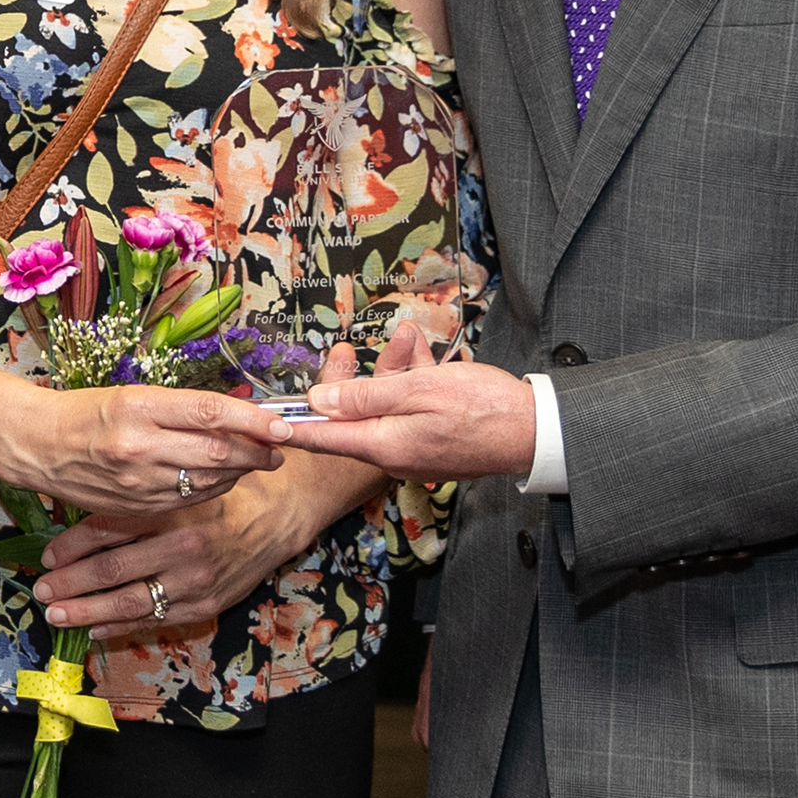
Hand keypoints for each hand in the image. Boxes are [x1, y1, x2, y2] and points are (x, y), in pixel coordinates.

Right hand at [0, 376, 298, 520]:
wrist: (38, 446)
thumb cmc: (86, 412)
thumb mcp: (133, 395)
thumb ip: (183, 408)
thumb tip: (236, 411)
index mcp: (139, 407)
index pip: (210, 412)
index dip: (253, 420)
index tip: (283, 423)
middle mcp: (140, 446)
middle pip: (217, 451)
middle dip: (257, 450)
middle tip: (280, 446)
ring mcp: (139, 482)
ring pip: (209, 479)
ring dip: (241, 471)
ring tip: (257, 459)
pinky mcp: (137, 507)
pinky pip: (189, 500)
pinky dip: (213, 488)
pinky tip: (222, 478)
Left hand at [33, 450, 368, 640]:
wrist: (278, 516)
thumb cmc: (221, 492)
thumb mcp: (183, 480)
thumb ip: (140, 495)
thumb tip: (83, 503)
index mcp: (171, 508)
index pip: (108, 529)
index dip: (72, 545)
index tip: (47, 555)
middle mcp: (182, 546)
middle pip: (111, 569)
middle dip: (70, 582)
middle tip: (41, 589)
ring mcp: (194, 580)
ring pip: (128, 601)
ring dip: (86, 610)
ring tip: (56, 613)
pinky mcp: (205, 605)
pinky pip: (153, 620)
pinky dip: (119, 626)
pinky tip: (93, 628)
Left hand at [280, 312, 538, 481]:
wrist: (535, 432)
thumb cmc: (482, 408)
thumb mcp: (419, 389)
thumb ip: (365, 395)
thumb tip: (320, 401)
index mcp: (383, 444)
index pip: (323, 437)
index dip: (291, 425)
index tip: (261, 421)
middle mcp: (394, 455)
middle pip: (356, 416)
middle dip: (360, 378)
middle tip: (363, 348)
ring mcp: (416, 454)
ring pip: (387, 408)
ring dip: (395, 374)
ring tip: (414, 342)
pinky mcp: (435, 448)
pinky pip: (410, 414)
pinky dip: (415, 387)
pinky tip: (429, 361)